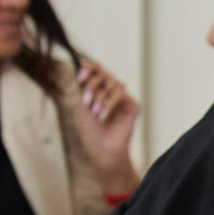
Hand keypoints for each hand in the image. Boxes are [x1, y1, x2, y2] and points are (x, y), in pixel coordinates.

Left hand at [73, 59, 140, 192]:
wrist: (102, 149)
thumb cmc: (91, 130)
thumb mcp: (83, 105)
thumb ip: (85, 85)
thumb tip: (83, 65)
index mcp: (98, 88)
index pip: (96, 69)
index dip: (89, 67)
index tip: (80, 74)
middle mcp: (111, 90)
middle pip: (103, 73)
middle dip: (92, 84)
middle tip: (86, 101)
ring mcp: (123, 97)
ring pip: (112, 81)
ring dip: (100, 96)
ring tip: (94, 112)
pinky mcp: (133, 104)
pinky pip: (120, 92)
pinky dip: (109, 103)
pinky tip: (103, 116)